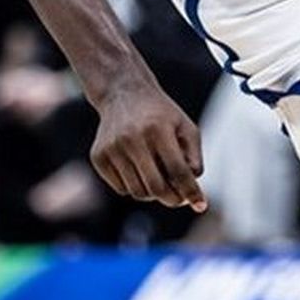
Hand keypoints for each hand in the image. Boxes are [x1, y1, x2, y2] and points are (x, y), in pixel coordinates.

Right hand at [91, 80, 205, 211]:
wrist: (123, 93)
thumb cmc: (160, 114)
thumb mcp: (184, 126)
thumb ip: (193, 156)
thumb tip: (193, 187)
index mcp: (158, 128)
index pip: (178, 170)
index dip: (191, 191)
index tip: (200, 205)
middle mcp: (132, 138)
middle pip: (156, 187)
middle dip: (172, 199)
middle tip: (179, 199)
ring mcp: (112, 148)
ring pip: (138, 191)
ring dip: (153, 194)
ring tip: (159, 179)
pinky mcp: (98, 156)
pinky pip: (121, 188)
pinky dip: (134, 187)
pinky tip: (138, 169)